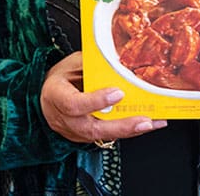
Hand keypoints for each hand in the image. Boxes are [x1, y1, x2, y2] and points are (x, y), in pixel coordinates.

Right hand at [39, 52, 167, 143]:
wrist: (47, 93)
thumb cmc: (62, 75)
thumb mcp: (73, 62)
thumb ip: (93, 65)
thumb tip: (121, 62)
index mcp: (55, 94)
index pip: (73, 104)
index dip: (96, 101)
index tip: (118, 93)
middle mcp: (62, 118)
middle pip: (91, 129)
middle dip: (121, 126)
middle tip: (144, 121)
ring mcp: (72, 131)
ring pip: (101, 136)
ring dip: (129, 131)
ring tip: (152, 123)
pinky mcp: (83, 137)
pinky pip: (105, 136)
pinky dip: (126, 131)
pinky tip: (144, 124)